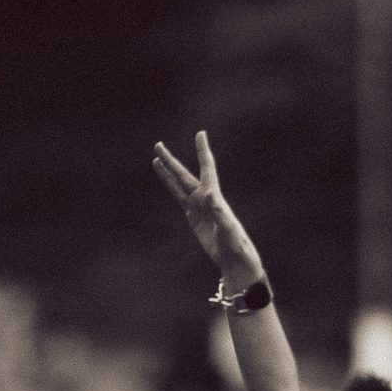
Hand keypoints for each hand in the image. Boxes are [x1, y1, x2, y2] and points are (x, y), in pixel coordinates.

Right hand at [151, 131, 265, 286]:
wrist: (233, 257)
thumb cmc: (235, 243)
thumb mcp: (228, 228)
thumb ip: (219, 212)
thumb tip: (209, 196)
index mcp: (214, 195)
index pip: (207, 167)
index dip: (203, 151)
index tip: (200, 134)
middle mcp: (205, 196)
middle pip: (184, 173)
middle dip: (171, 160)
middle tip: (158, 145)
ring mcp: (198, 204)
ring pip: (179, 183)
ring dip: (168, 170)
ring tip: (156, 157)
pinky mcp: (193, 214)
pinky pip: (178, 196)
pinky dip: (170, 186)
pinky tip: (164, 177)